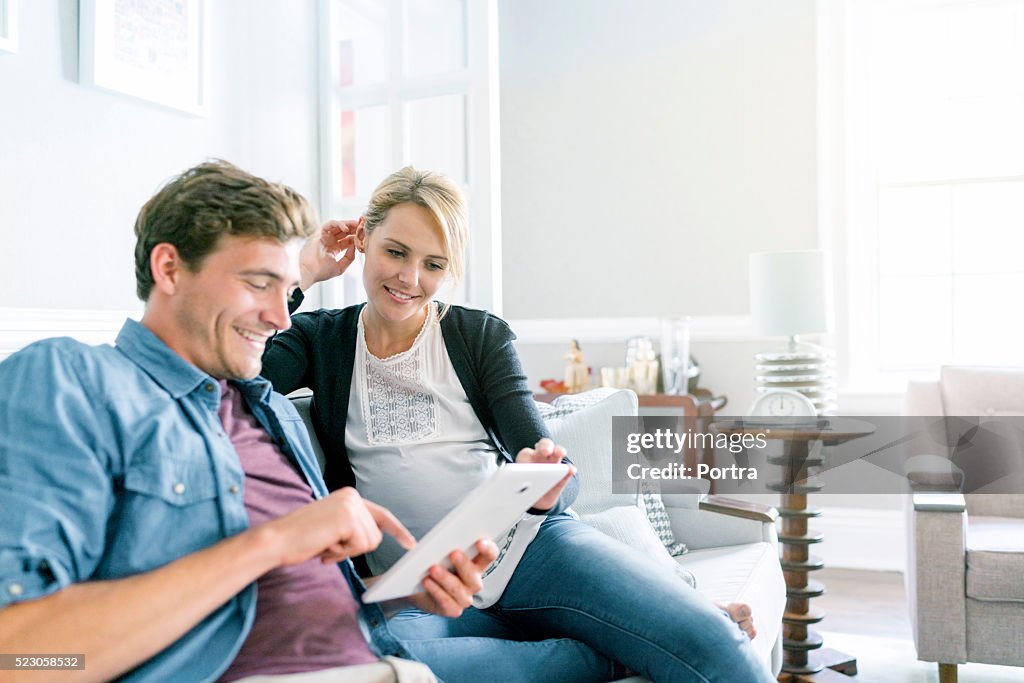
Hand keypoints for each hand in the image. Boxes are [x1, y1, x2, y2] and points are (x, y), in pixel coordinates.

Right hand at [259, 487, 414, 566]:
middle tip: (329, 546)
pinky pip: (359, 546)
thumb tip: (371, 538)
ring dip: (346, 552)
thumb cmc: (300, 539)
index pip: (381, 514)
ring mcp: (351, 506)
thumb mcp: (332, 528)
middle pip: (375, 536)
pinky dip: (341, 553)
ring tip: (324, 544)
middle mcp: (352, 496)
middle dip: (353, 549)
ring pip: (368, 543)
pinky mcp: (348, 518)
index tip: (410, 543)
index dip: (397, 530)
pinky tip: (324, 545)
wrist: (277, 540)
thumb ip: (351, 528)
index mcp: (349, 497)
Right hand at [298, 219, 359, 289]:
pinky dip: (338, 224)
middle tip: (362, 226)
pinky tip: (346, 228)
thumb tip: (355, 247)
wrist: (309, 273)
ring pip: (337, 226)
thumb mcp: (340, 267)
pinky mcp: (318, 233)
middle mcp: (328, 241)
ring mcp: (323, 237)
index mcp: (333, 249)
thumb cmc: (321, 272)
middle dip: (353, 228)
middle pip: (343, 232)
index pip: (347, 240)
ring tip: (357, 224)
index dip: (355, 237)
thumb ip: (349, 257)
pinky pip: (329, 224)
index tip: (364, 236)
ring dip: (347, 224)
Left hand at [404, 539, 497, 617]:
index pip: (490, 555)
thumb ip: (443, 542)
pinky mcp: (452, 609)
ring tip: (433, 568)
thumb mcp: (438, 550)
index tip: (480, 541)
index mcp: (476, 563)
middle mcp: (473, 581)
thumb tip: (438, 537)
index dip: (488, 549)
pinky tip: (427, 581)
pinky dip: (436, 591)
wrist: (416, 587)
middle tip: (454, 553)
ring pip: (459, 589)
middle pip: (474, 574)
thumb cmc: (431, 563)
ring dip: (446, 578)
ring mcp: (464, 597)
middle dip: (464, 564)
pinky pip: (447, 602)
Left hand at [514, 438, 575, 510]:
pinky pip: (568, 469)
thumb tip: (510, 486)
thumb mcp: (518, 488)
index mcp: (526, 460)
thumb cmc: (525, 490)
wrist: (537, 501)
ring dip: (559, 451)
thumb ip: (516, 484)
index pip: (526, 453)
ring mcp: (553, 464)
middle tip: (545, 451)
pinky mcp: (563, 473)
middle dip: (545, 446)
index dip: (528, 455)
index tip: (528, 459)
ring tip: (560, 453)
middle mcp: (541, 457)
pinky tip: (571, 470)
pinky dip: (569, 469)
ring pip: (557, 452)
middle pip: (544, 446)